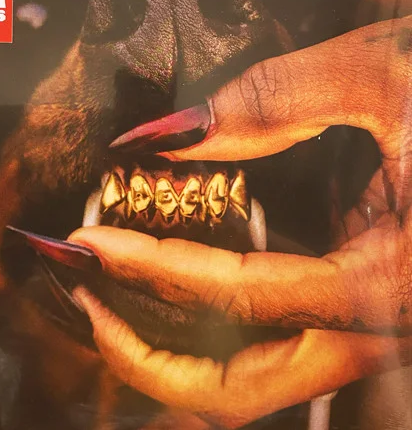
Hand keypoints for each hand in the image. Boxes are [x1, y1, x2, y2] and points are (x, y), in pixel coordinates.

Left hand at [68, 16, 411, 427]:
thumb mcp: (381, 78)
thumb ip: (271, 103)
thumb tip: (168, 136)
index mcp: (389, 280)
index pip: (240, 293)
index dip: (153, 269)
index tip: (91, 242)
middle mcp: (373, 325)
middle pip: (238, 389)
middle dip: (148, 355)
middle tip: (86, 306)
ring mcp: (360, 327)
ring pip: (250, 381)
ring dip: (169, 355)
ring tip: (106, 308)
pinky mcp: (348, 306)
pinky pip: (263, 343)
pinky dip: (204, 329)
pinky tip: (166, 290)